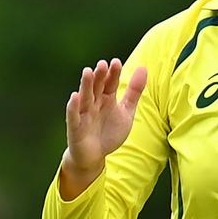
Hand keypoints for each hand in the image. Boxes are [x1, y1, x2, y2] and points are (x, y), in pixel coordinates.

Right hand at [60, 59, 146, 198]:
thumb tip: (143, 68)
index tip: (116, 62)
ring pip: (85, 97)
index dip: (113, 73)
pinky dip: (73, 106)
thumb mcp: (127, 111)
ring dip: (86, 85)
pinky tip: (75, 96)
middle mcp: (94, 103)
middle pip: (97, 87)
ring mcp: (84, 114)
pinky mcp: (75, 128)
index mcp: (107, 98)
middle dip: (99, 76)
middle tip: (103, 64)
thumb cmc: (109, 131)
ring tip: (88, 72)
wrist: (95, 156)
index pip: (110, 83)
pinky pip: (73, 116)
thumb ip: (134, 91)